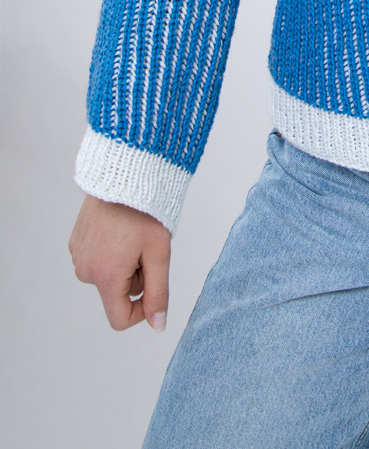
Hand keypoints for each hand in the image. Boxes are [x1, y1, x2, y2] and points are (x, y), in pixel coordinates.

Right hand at [69, 194, 170, 331]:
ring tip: (133, 233)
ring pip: (108, 274)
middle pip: (118, 293)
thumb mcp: (159, 254)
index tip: (156, 288)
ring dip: (124, 262)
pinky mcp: (75, 241)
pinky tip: (120, 227)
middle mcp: (85, 271)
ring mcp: (78, 255)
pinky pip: (98, 258)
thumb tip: (158, 326)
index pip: (119, 319)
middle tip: (146, 245)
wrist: (124, 174)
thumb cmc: (145, 212)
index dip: (142, 312)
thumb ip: (158, 293)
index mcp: (105, 278)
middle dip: (136, 276)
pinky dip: (112, 250)